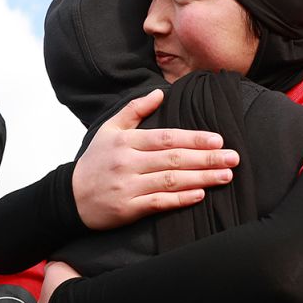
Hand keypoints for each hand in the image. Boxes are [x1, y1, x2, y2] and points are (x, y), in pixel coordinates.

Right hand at [72, 89, 239, 229]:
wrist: (70, 197)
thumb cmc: (95, 161)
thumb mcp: (109, 130)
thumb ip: (134, 110)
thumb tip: (161, 93)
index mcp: (126, 142)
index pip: (166, 138)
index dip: (194, 139)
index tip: (218, 140)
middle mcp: (128, 163)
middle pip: (173, 159)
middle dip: (206, 159)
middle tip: (232, 158)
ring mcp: (128, 187)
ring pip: (170, 181)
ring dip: (201, 179)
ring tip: (225, 176)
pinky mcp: (127, 209)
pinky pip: (158, 203)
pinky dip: (180, 200)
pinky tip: (200, 195)